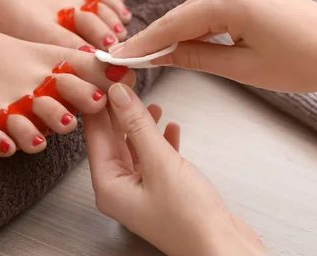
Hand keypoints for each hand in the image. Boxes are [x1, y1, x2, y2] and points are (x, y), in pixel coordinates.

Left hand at [84, 84, 265, 255]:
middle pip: (114, 140)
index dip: (99, 104)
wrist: (221, 246)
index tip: (104, 78)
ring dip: (142, 125)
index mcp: (109, 186)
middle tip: (128, 82)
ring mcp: (142, 191)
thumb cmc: (189, 218)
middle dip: (122, 112)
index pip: (96, 135)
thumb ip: (137, 125)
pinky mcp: (163, 191)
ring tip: (151, 103)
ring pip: (136, 147)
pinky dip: (161, 141)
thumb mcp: (160, 162)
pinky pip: (155, 158)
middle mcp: (120, 189)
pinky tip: (171, 129)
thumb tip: (118, 94)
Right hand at [110, 0, 316, 92]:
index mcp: (232, 0)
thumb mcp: (243, 67)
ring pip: (202, 8)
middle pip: (186, 13)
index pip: (175, 23)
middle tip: (134, 59)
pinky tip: (194, 40)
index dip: (145, 42)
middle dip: (161, 37)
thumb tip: (160, 56)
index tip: (119, 55)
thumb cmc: (304, 64)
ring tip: (160, 55)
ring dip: (183, 31)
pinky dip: (205, 23)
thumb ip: (195, 57)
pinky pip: (221, 4)